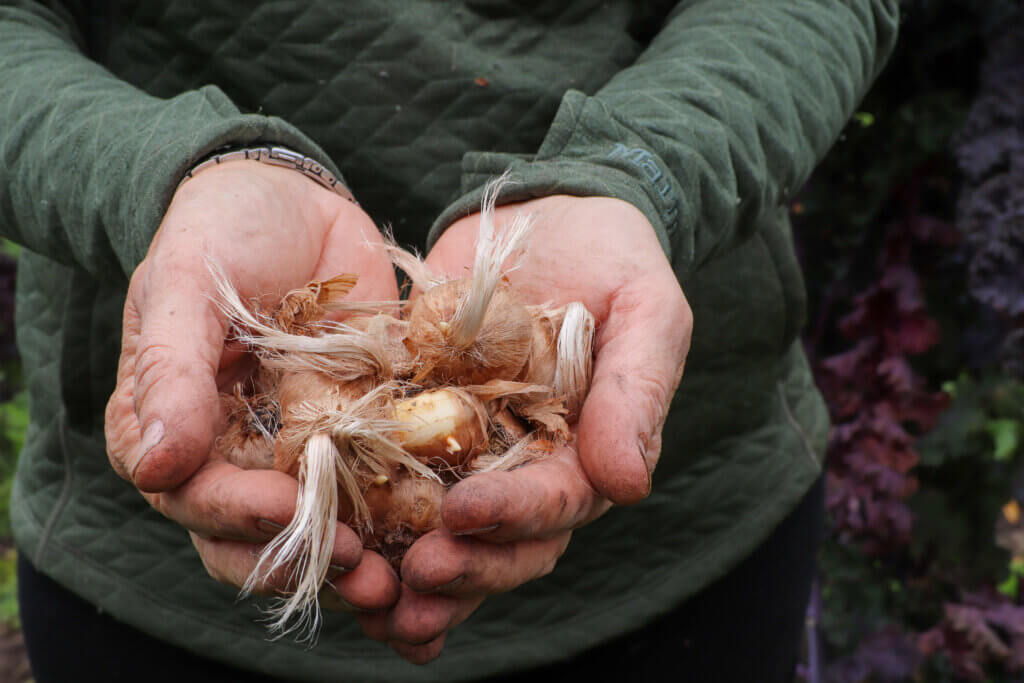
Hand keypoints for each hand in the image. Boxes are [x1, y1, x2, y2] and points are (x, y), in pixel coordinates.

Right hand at [104, 160, 400, 612]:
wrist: (294, 197)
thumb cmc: (221, 230)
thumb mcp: (184, 285)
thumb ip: (170, 370)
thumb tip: (157, 466)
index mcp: (174, 428)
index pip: (192, 494)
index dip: (233, 513)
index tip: (281, 508)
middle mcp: (235, 453)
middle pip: (256, 534)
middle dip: (304, 561)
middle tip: (360, 575)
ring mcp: (299, 447)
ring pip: (321, 525)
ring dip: (359, 562)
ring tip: (403, 584)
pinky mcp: (360, 432)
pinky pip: (379, 486)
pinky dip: (406, 521)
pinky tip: (443, 541)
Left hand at [358, 195, 692, 661]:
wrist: (546, 215)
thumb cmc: (613, 258)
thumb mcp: (646, 311)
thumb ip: (639, 391)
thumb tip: (629, 484)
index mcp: (584, 453)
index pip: (555, 504)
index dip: (513, 516)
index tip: (466, 512)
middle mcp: (525, 466)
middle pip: (497, 540)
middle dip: (460, 567)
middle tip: (413, 578)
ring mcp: (468, 449)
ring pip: (441, 531)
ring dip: (406, 572)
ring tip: (367, 600)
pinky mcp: (415, 420)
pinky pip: (389, 477)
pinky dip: (364, 516)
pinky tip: (333, 542)